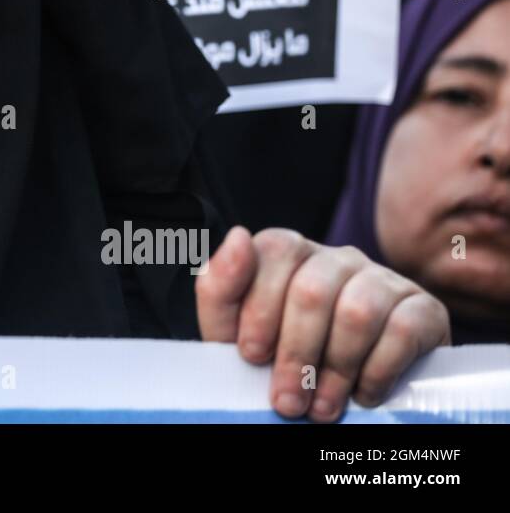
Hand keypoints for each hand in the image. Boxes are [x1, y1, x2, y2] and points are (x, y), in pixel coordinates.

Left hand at [196, 226, 450, 421]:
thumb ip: (220, 289)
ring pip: (357, 311)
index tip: (251, 357)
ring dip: (335, 369)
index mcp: (288, 251)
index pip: (274, 253)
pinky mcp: (423, 308)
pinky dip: (377, 371)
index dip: (259, 308)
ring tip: (321, 407)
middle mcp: (336, 257)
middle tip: (286, 401)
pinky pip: (402, 331)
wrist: (347, 395)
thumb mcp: (234, 332)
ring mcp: (382, 278)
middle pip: (312, 290)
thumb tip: (237, 237)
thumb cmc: (280, 357)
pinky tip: (362, 395)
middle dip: (294, 354)